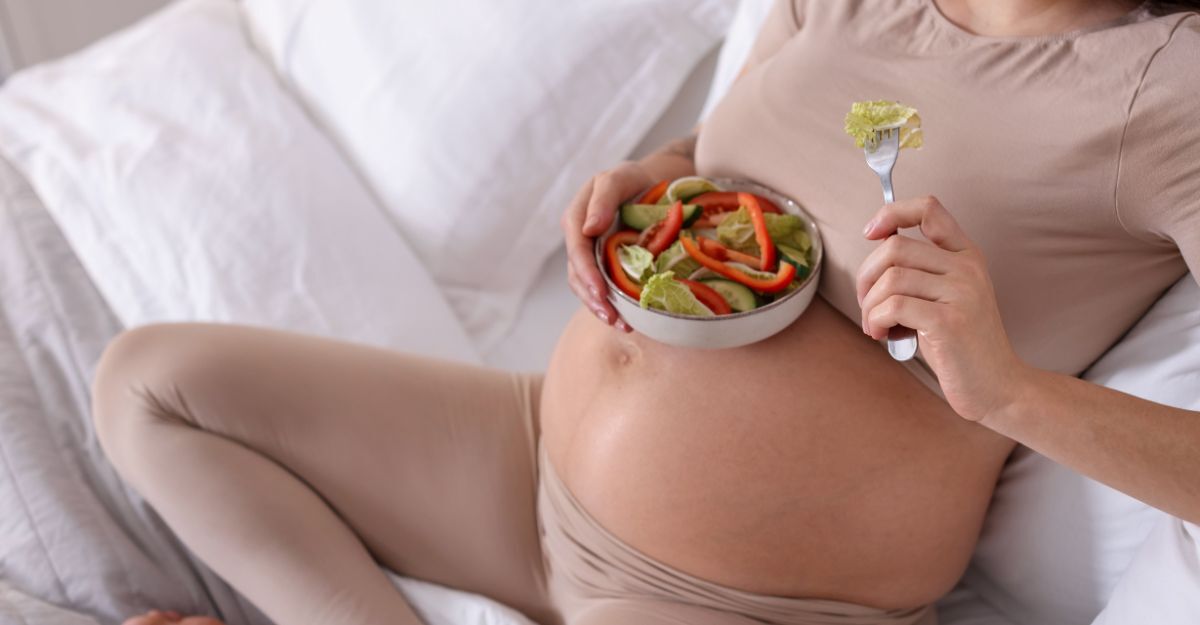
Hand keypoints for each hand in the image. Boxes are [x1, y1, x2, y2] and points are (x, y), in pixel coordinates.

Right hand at [561, 161, 656, 331]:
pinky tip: (627, 321)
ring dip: (601, 308)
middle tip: (612, 318)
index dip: (587, 272)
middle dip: (593, 298)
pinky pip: (603, 289)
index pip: (577, 249)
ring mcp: (591, 255)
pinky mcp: (604, 267)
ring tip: (622, 326)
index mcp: (577, 217)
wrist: (651, 185)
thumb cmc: (634, 180)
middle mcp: (580, 239)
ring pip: (587, 287)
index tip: (601, 292)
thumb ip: (604, 197)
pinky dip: (613, 306)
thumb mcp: (620, 178)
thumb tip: (589, 228)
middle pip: (578, 274)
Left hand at [855, 196, 1031, 421]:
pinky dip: (875, 320)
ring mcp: (961, 293)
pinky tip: (883, 335)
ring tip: (877, 326)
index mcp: (967, 256)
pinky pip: (892, 306)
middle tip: (867, 305)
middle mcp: (967, 268)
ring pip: (890, 279)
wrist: (999, 386)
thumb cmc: (961, 345)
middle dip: (866, 277)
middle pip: (895, 248)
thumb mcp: (947, 298)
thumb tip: (875, 249)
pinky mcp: (949, 322)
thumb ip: (921, 272)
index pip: (929, 209)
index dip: (892, 213)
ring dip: (869, 305)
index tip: (871, 233)